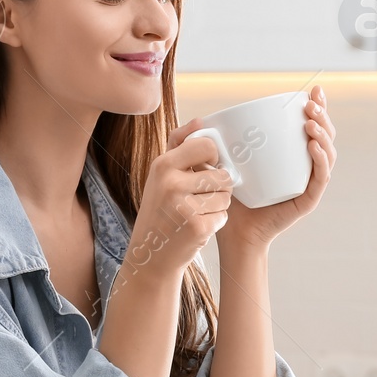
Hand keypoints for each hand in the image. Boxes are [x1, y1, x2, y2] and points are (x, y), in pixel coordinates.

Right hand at [122, 124, 234, 284]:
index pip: (207, 146)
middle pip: (222, 175)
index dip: (214, 158)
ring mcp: (183, 206)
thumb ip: (180, 145)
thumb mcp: (161, 175)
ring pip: (225, 196)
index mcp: (162, 165)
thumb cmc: (161, 210)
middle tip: (201, 197)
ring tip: (196, 213)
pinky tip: (197, 228)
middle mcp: (170, 183)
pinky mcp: (196, 227)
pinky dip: (216, 223)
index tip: (207, 169)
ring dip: (218, 206)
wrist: (150, 256)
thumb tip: (201, 120)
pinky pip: (224, 216)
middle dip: (219, 187)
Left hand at [217, 84, 335, 249]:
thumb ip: (209, 144)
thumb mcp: (218, 164)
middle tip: (309, 104)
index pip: (310, 125)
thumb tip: (201, 119)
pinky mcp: (307, 200)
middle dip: (322, 115)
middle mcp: (303, 166)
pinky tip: (314, 146)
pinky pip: (320, 178)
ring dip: (323, 134)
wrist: (231, 231)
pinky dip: (321, 160)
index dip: (316, 106)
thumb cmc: (226, 196)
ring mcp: (308, 183)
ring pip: (327, 154)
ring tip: (309, 123)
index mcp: (290, 154)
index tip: (311, 90)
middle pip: (325, 135)